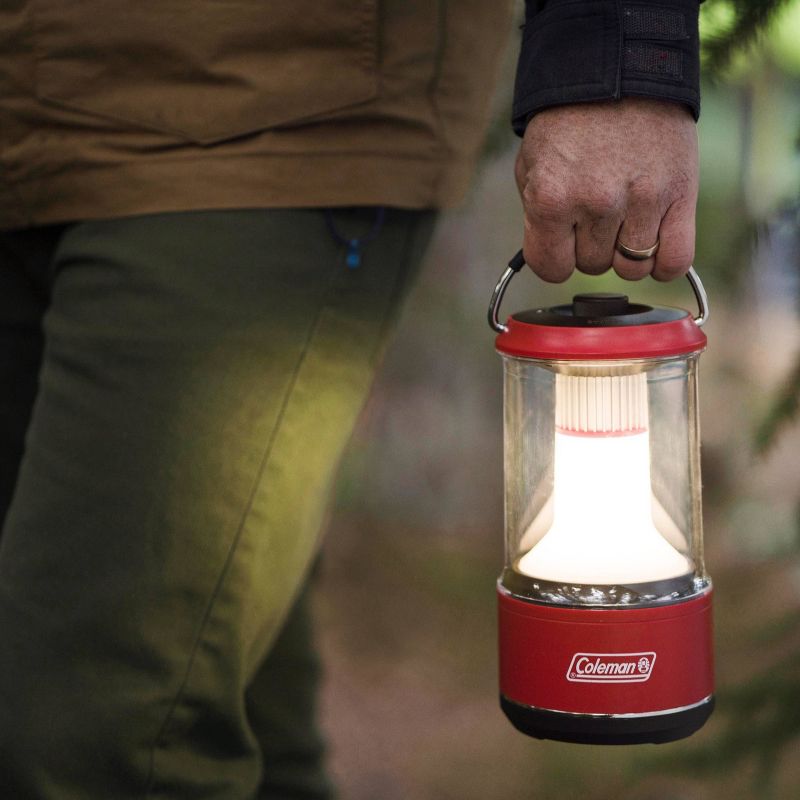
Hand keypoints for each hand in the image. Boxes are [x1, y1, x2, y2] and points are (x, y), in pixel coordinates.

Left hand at [515, 97, 698, 282]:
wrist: (619, 73)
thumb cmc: (569, 124)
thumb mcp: (531, 167)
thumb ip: (536, 218)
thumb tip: (552, 256)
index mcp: (552, 198)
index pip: (551, 268)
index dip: (556, 257)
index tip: (563, 242)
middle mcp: (597, 202)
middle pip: (593, 267)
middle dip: (590, 246)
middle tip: (595, 210)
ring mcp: (642, 200)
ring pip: (631, 267)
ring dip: (625, 251)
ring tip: (624, 215)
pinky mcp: (680, 194)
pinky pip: (675, 260)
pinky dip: (664, 261)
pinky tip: (653, 239)